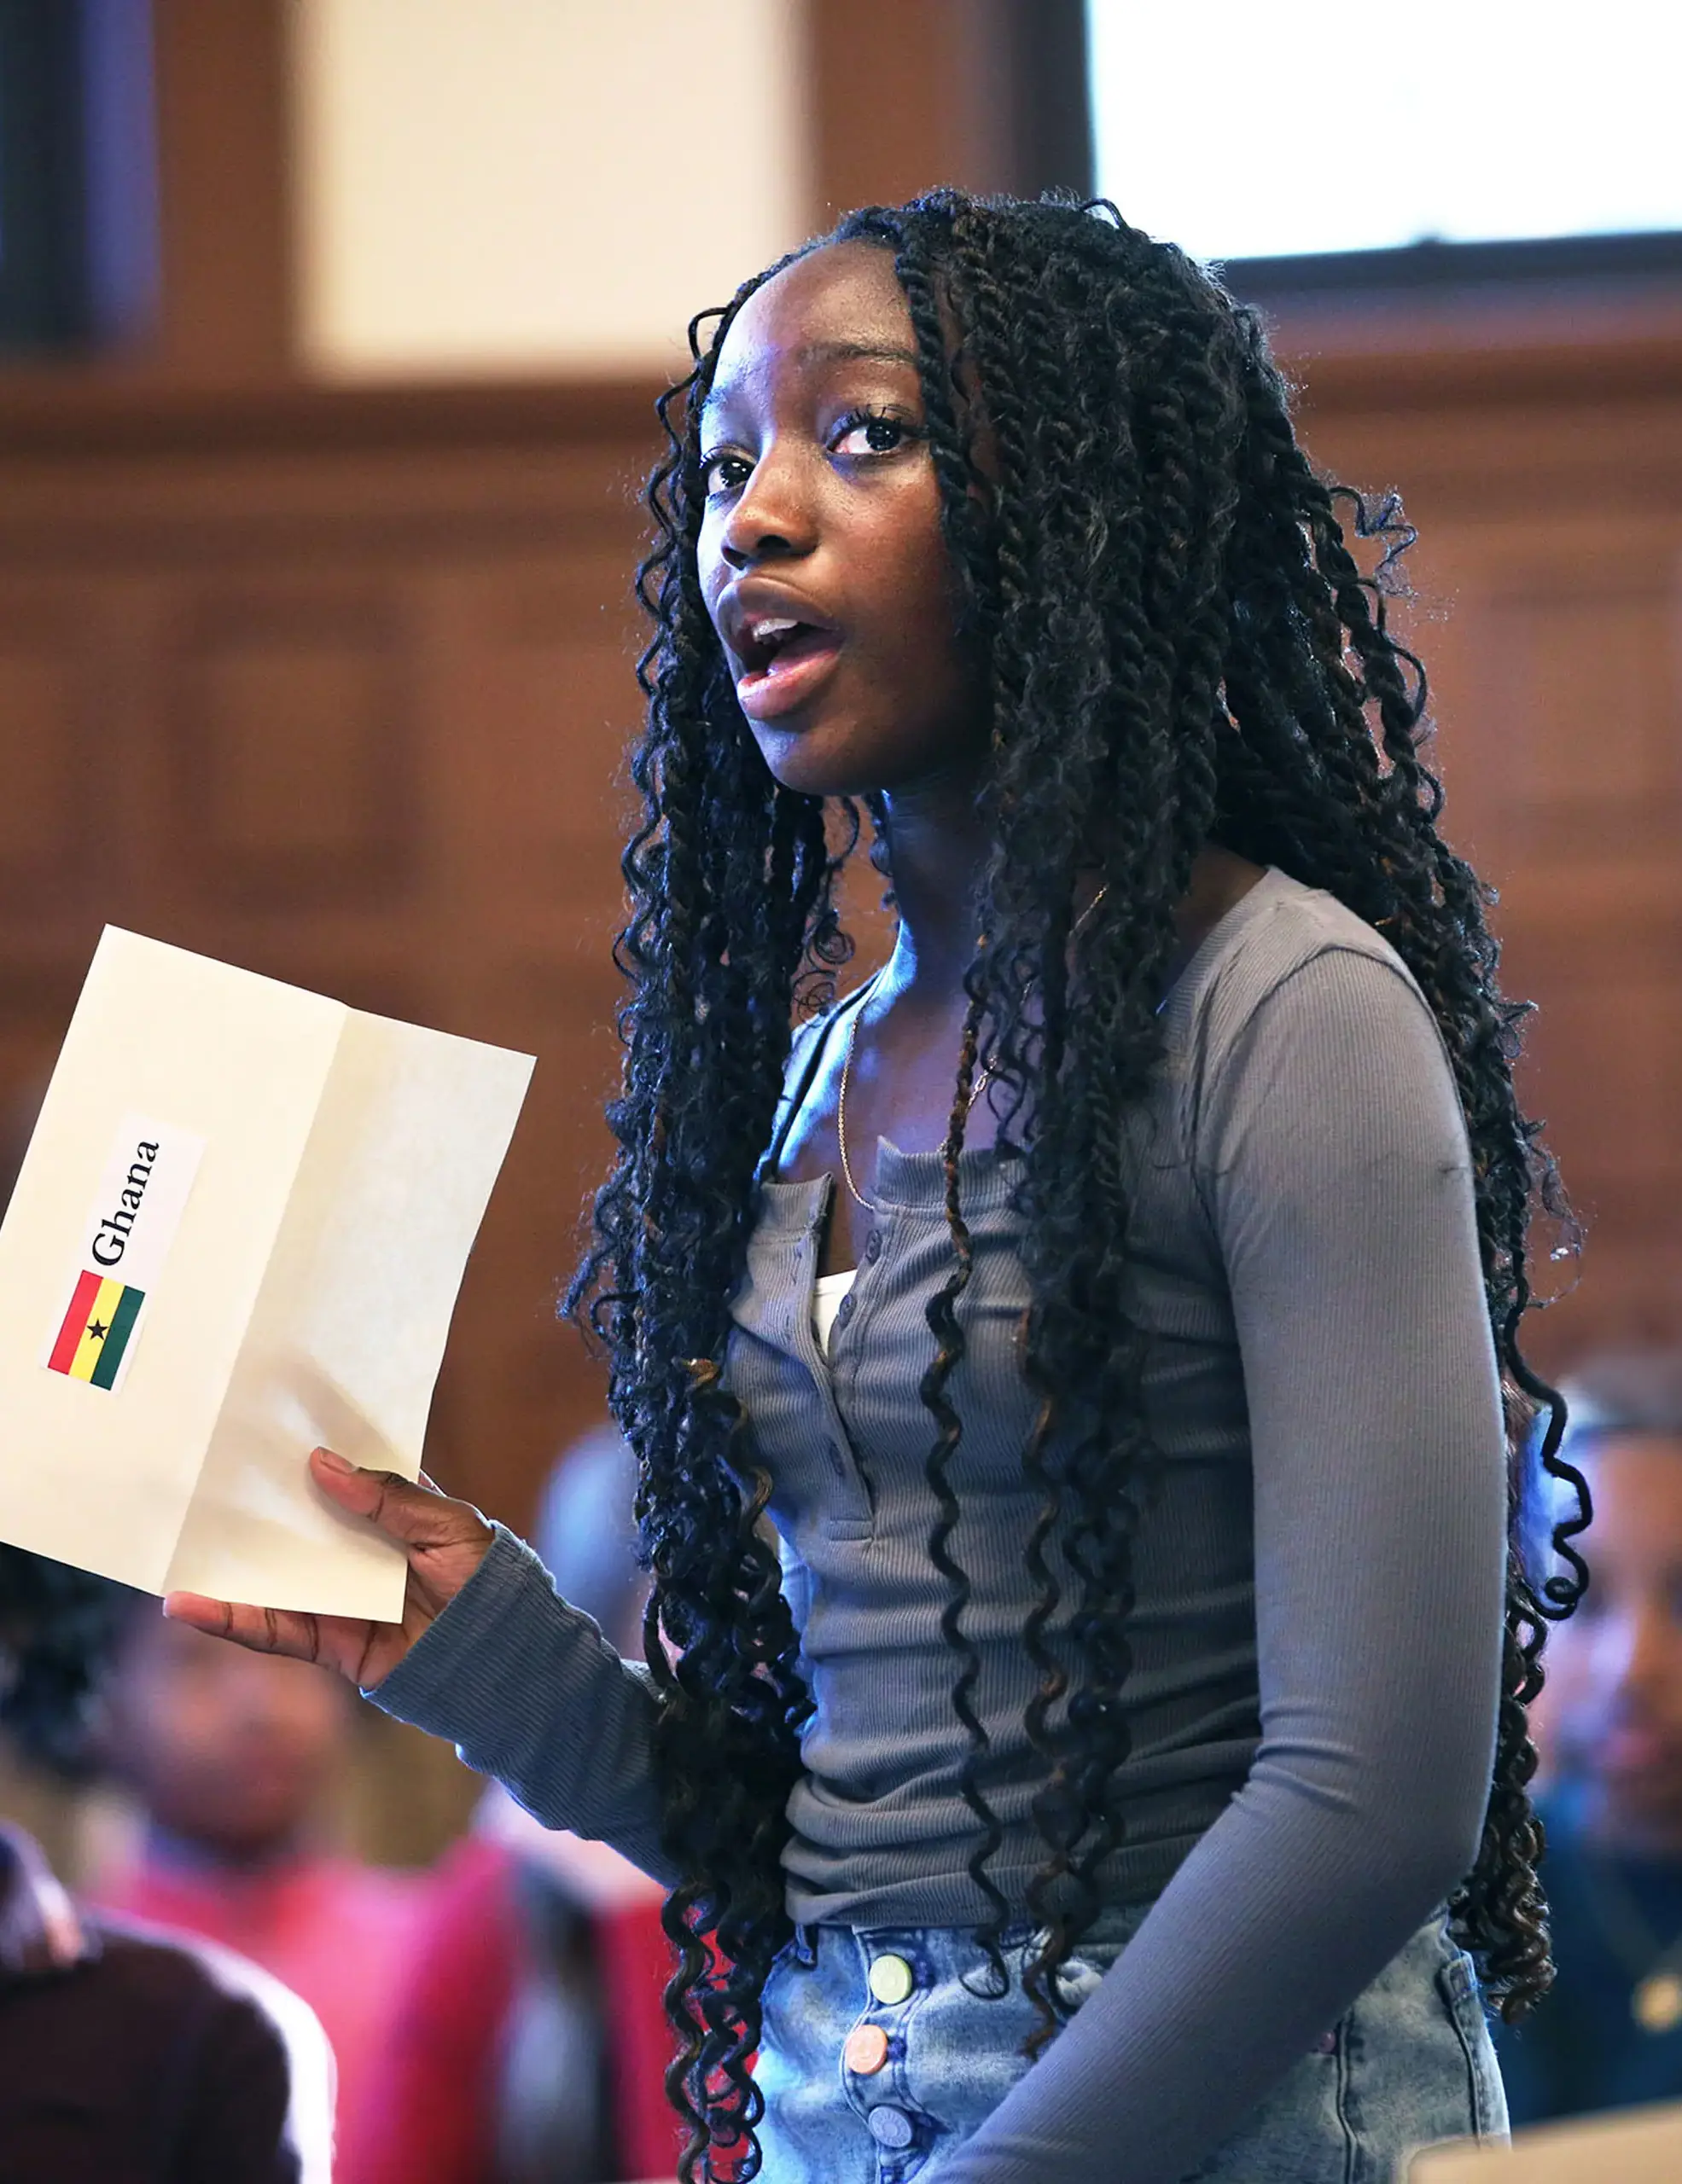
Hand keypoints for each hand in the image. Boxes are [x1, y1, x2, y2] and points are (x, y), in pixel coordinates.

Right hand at [162, 1447, 493, 1688]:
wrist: (506, 1663)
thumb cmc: (490, 1586)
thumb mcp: (451, 1528)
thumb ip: (390, 1499)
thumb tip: (324, 1464)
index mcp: (398, 1514)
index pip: (350, 1474)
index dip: (315, 1448)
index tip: (273, 1415)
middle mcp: (363, 1552)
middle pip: (301, 1521)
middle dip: (259, 1498)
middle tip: (205, 1468)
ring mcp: (343, 1597)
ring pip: (277, 1573)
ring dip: (230, 1559)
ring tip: (176, 1537)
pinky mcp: (330, 1642)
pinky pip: (274, 1630)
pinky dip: (232, 1619)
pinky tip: (191, 1606)